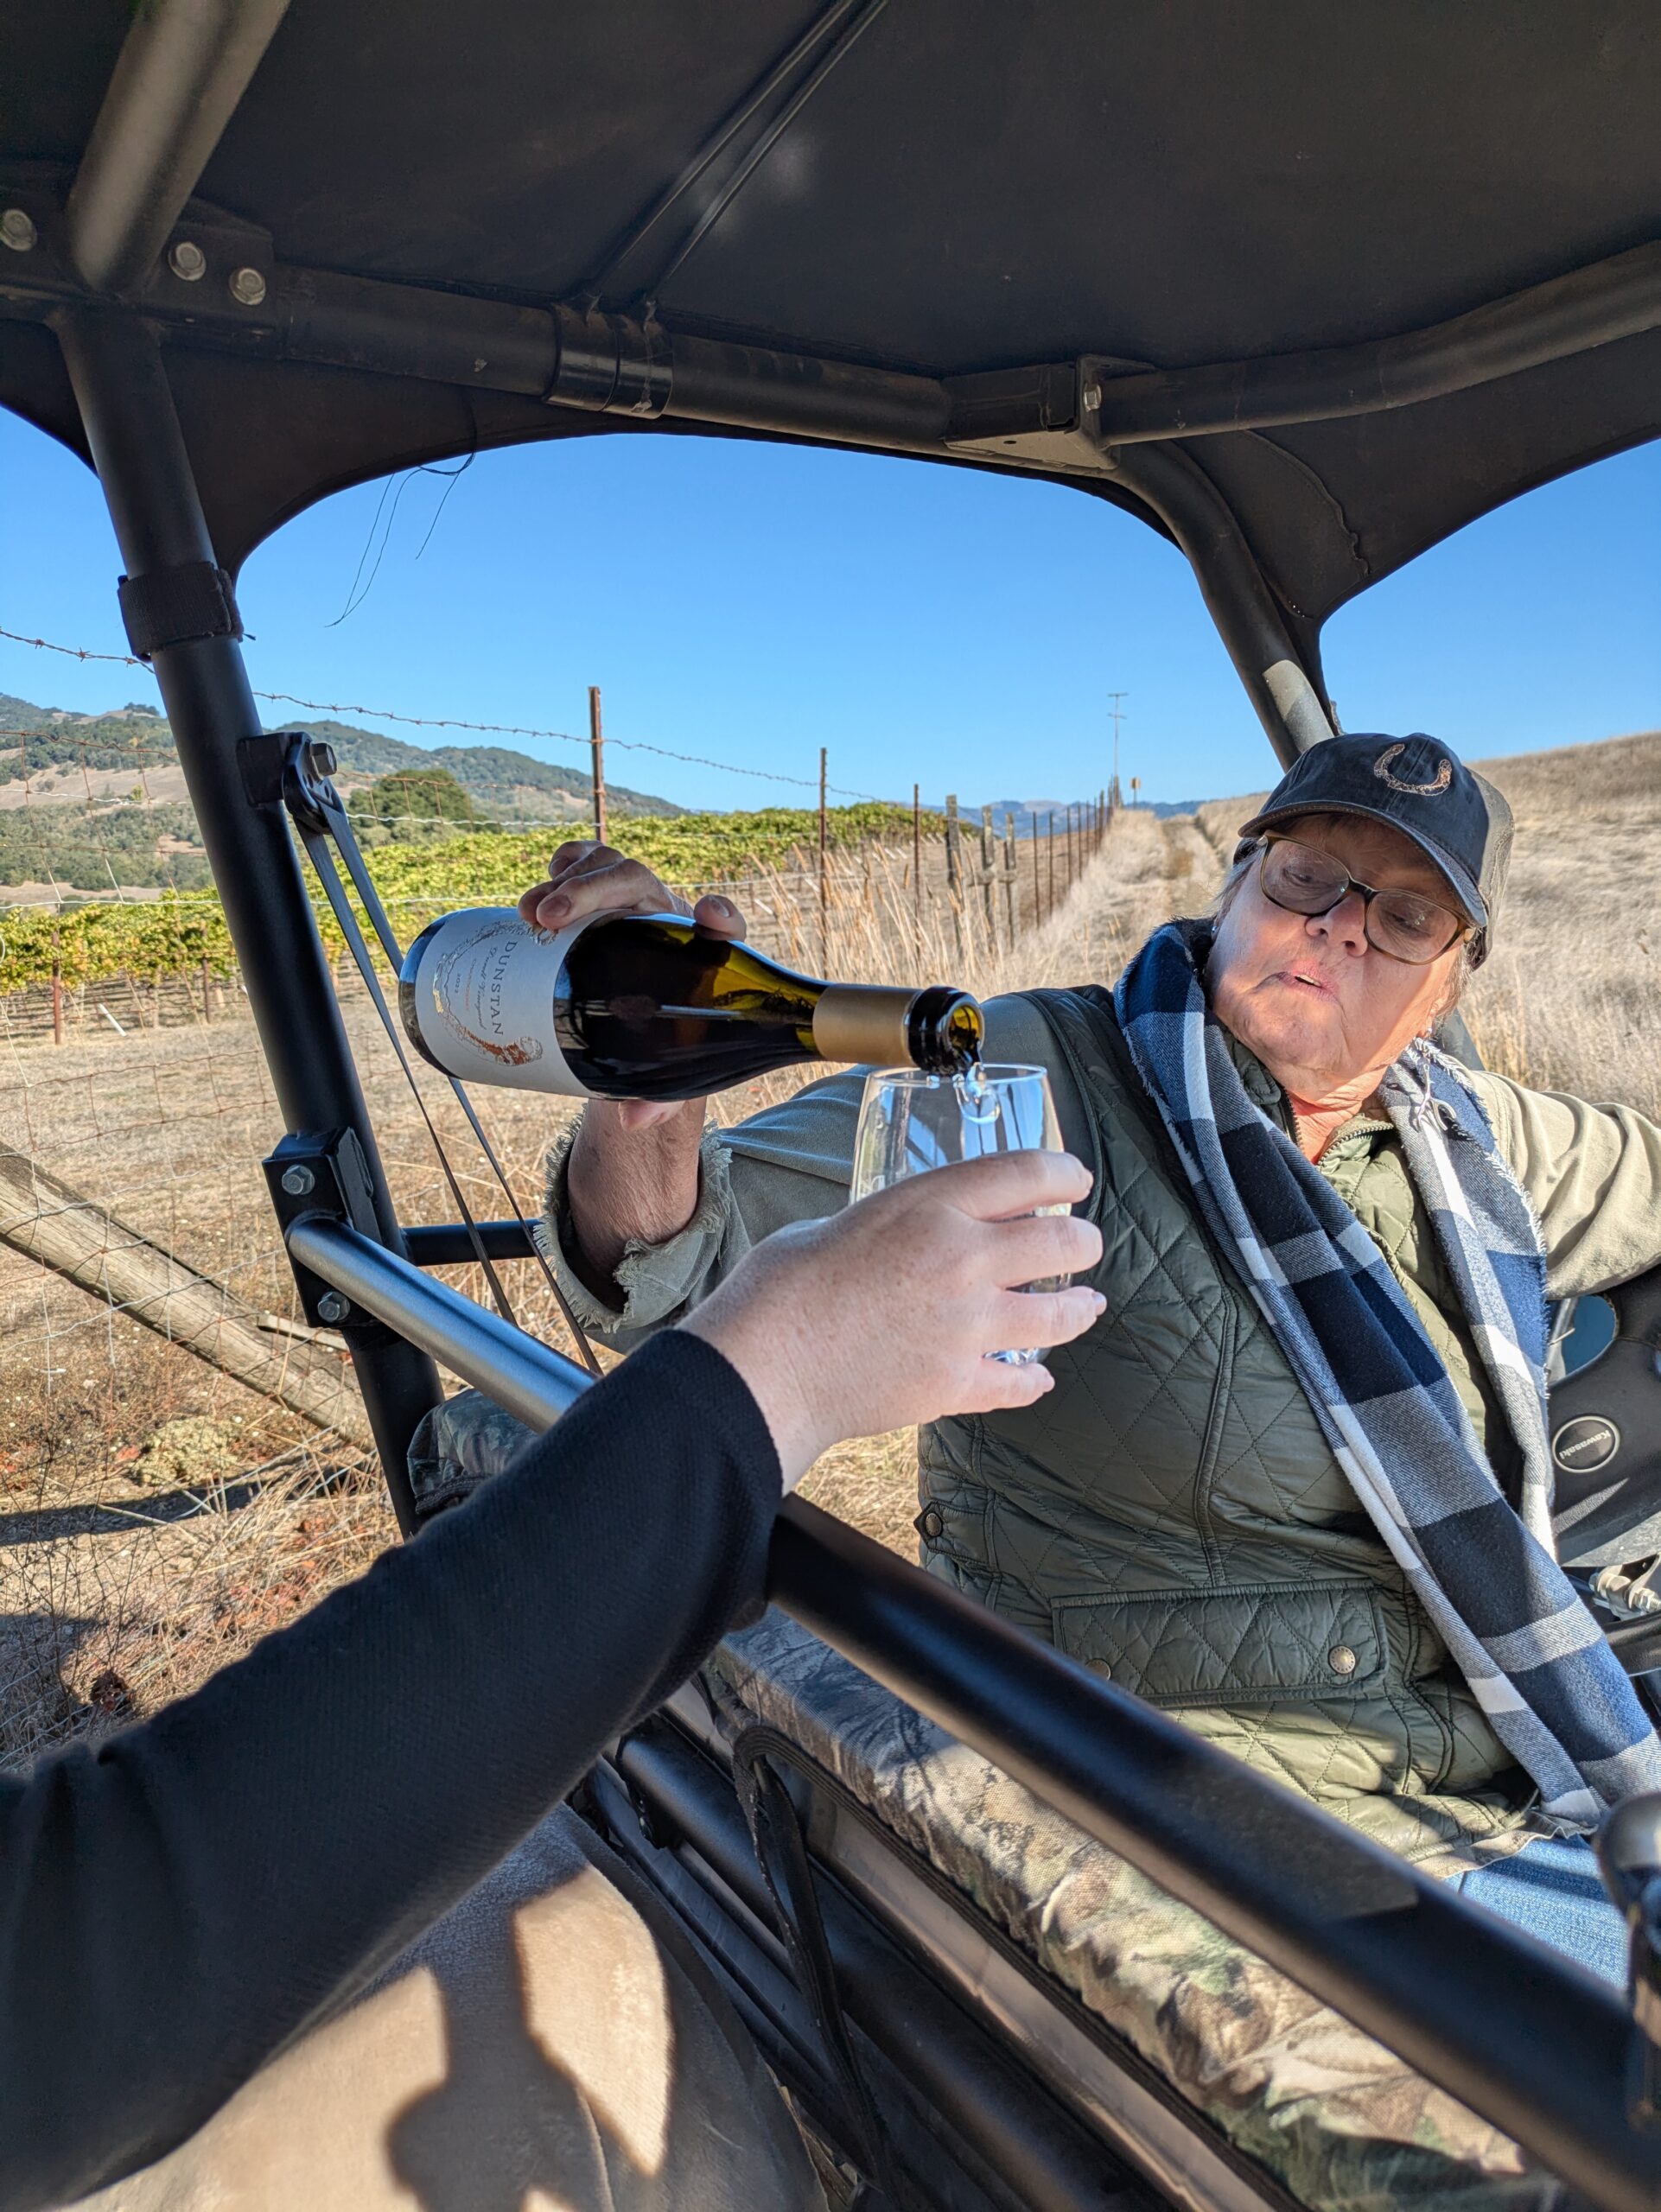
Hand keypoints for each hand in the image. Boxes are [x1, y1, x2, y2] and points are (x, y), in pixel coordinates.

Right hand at [518, 842, 747, 1129]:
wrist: (648, 1019)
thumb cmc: (668, 1042)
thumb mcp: (671, 1074)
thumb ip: (660, 1101)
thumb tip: (631, 1122)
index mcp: (703, 954)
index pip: (724, 924)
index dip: (722, 915)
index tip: (707, 916)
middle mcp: (669, 920)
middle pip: (641, 882)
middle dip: (595, 890)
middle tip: (550, 918)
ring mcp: (636, 903)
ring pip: (609, 867)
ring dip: (570, 881)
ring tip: (531, 912)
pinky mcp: (605, 897)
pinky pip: (590, 862)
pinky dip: (570, 860)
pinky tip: (548, 875)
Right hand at [681, 1152, 1104, 1488]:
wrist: (763, 1368)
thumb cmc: (781, 1289)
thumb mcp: (841, 1223)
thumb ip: (893, 1225)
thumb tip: (907, 1234)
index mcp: (929, 1206)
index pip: (1027, 1173)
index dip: (1066, 1172)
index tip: (1076, 1179)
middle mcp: (961, 1260)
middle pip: (1065, 1242)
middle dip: (1085, 1242)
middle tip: (1083, 1245)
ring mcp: (966, 1327)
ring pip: (1059, 1316)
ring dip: (1079, 1309)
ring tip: (1086, 1306)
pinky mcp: (956, 1384)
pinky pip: (1020, 1383)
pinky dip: (1033, 1381)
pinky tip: (1036, 1377)